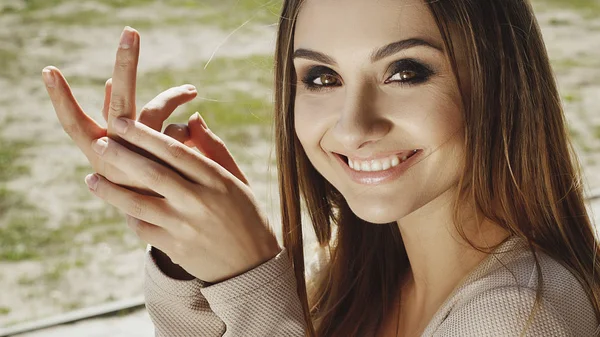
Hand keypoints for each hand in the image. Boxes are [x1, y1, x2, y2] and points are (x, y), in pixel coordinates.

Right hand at [42, 26, 198, 196]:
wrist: (173, 226)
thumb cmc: (143, 186)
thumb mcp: (127, 154)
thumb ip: (121, 119)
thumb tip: (113, 84)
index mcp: (101, 154)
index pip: (75, 123)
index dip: (61, 99)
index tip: (49, 71)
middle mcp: (118, 155)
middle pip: (118, 105)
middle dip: (125, 66)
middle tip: (131, 32)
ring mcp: (146, 159)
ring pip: (154, 110)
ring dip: (171, 95)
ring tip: (191, 90)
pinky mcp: (172, 162)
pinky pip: (178, 129)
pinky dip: (182, 125)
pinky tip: (189, 129)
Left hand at [85, 118, 280, 282]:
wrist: (251, 266)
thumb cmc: (246, 215)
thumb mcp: (237, 179)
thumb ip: (214, 148)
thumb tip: (191, 117)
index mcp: (216, 179)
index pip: (174, 151)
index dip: (144, 134)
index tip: (120, 122)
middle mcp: (199, 201)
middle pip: (152, 173)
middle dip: (121, 155)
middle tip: (99, 142)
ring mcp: (185, 226)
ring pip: (138, 203)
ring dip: (110, 190)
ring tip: (90, 179)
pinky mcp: (175, 248)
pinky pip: (142, 228)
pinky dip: (128, 215)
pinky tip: (118, 206)